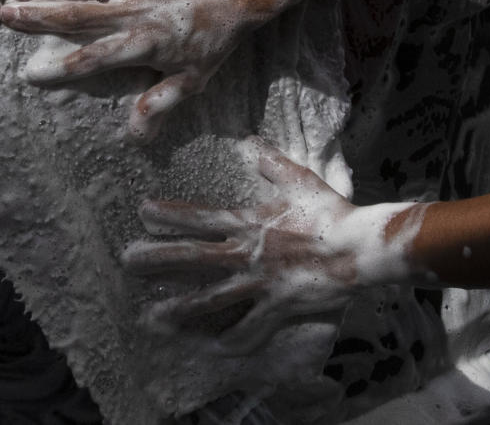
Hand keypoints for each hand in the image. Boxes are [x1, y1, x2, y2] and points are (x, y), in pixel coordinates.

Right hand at [0, 0, 302, 140]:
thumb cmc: (218, 37)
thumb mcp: (194, 78)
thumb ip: (161, 101)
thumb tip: (135, 135)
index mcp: (143, 42)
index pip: (94, 58)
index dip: (62, 67)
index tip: (31, 72)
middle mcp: (133, 11)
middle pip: (77, 15)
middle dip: (39, 17)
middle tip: (6, 15)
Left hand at [121, 138, 418, 354]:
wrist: (362, 247)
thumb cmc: (331, 211)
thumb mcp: (299, 179)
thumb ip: (270, 162)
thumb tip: (247, 142)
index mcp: (250, 222)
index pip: (201, 217)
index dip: (171, 214)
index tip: (143, 211)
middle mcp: (248, 254)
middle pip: (194, 258)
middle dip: (159, 259)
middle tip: (128, 261)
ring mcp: (261, 283)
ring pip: (213, 298)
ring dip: (182, 307)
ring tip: (155, 314)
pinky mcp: (277, 306)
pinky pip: (252, 327)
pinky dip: (234, 338)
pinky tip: (215, 347)